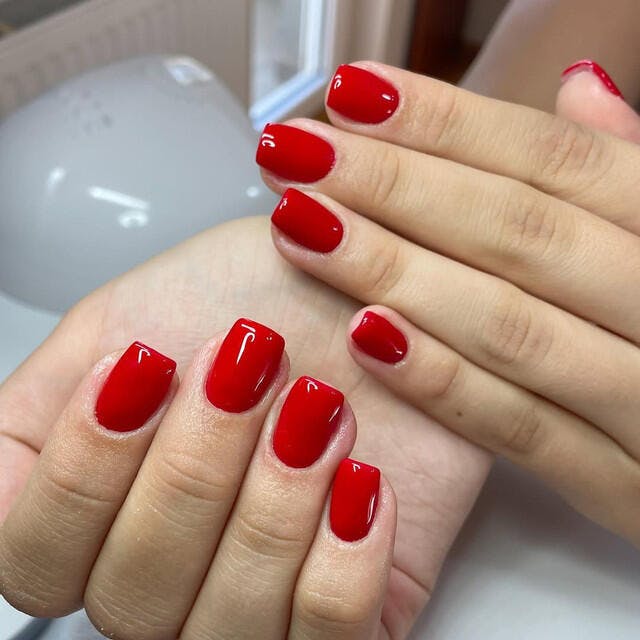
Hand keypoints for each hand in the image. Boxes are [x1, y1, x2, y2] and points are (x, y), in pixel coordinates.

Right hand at [0, 217, 489, 636]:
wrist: (368, 286)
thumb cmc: (256, 294)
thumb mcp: (121, 320)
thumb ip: (37, 413)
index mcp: (108, 512)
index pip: (36, 564)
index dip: (82, 474)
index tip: (138, 373)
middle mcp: (176, 569)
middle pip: (132, 600)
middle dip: (195, 467)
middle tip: (244, 373)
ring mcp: (262, 596)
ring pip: (232, 626)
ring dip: (273, 501)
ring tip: (315, 406)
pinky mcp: (355, 602)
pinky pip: (333, 637)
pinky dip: (344, 557)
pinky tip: (360, 478)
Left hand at [258, 62, 639, 545]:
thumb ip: (627, 175)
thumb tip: (578, 86)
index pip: (552, 159)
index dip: (445, 122)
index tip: (351, 96)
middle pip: (516, 231)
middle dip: (393, 186)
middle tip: (295, 155)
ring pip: (507, 324)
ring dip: (392, 271)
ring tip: (300, 226)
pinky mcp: (622, 488)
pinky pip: (521, 430)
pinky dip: (441, 382)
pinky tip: (363, 335)